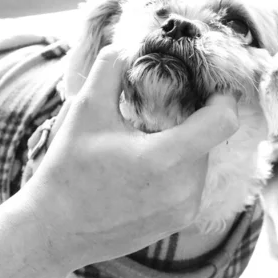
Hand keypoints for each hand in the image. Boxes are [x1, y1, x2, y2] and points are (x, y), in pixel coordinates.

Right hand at [20, 46, 239, 268]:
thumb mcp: (85, 110)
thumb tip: (128, 47)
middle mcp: (183, 189)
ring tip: (144, 145)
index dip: (223, 97)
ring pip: (201, 162)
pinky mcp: (178, 223)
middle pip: (208, 139)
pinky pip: (192, 185)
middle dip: (191, 121)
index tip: (209, 86)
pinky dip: (178, 169)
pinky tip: (144, 169)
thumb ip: (110, 69)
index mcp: (164, 158)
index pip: (223, 121)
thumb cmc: (68, 170)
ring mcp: (183, 211)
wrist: (54, 230)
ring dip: (183, 146)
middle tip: (158, 115)